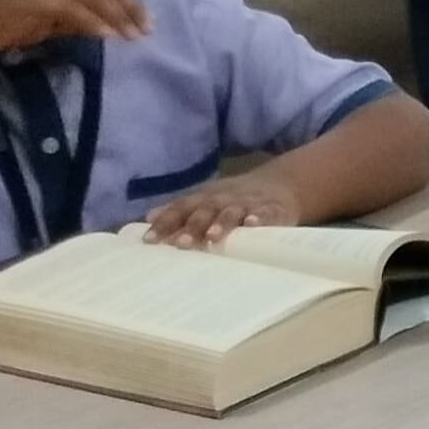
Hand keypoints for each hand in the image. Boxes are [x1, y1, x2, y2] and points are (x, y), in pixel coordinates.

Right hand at [0, 0, 154, 59]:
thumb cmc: (10, 21)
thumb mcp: (52, 22)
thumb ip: (77, 20)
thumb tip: (106, 27)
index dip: (128, 0)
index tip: (147, 21)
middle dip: (130, 9)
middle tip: (147, 29)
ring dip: (116, 16)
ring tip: (132, 35)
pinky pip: (72, 10)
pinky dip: (91, 22)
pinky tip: (107, 35)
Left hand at [144, 176, 300, 246]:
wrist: (280, 184)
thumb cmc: (234, 198)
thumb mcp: (206, 199)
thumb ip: (179, 209)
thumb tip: (148, 217)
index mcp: (204, 199)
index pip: (180, 209)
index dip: (165, 223)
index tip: (150, 240)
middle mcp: (222, 200)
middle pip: (204, 211)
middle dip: (191, 226)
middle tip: (180, 244)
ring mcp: (246, 204)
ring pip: (231, 213)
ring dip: (220, 223)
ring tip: (211, 237)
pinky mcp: (271, 210)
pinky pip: (264, 214)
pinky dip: (258, 219)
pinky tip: (252, 225)